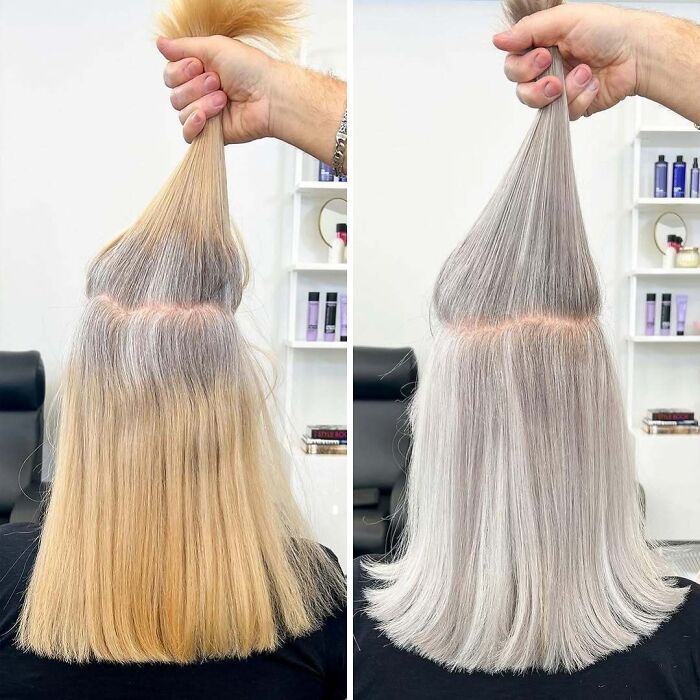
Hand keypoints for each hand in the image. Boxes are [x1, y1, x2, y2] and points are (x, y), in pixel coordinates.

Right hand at [157, 35, 277, 143]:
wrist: (269, 97)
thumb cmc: (251, 70)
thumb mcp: (214, 47)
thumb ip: (183, 47)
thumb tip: (160, 43)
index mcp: (200, 70)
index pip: (170, 74)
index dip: (181, 71)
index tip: (199, 65)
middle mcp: (201, 92)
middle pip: (174, 94)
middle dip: (195, 87)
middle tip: (218, 83)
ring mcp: (206, 113)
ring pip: (182, 112)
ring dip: (203, 103)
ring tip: (224, 99)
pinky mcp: (212, 132)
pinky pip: (188, 133)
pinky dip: (194, 124)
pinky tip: (206, 118)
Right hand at [493, 4, 646, 119]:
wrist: (637, 54)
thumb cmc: (609, 31)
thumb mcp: (565, 20)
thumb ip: (528, 30)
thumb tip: (498, 40)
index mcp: (542, 45)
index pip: (513, 64)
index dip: (522, 66)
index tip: (543, 57)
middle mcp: (547, 69)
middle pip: (521, 89)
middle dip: (538, 86)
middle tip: (555, 77)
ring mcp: (558, 90)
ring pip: (539, 105)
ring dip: (564, 91)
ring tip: (583, 75)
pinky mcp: (571, 107)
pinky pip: (563, 114)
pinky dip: (580, 98)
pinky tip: (592, 84)